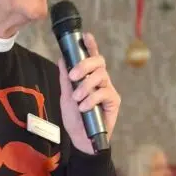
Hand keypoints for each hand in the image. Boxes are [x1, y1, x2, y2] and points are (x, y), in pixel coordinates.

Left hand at [58, 33, 120, 154]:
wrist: (82, 140)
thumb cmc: (75, 118)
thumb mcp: (65, 97)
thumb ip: (65, 79)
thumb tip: (62, 59)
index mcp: (89, 77)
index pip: (92, 57)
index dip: (90, 45)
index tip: (85, 35)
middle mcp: (101, 80)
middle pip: (99, 62)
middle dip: (85, 65)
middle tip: (73, 76)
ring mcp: (108, 89)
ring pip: (101, 76)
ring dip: (86, 86)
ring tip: (77, 99)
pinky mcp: (114, 101)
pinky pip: (104, 92)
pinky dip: (92, 99)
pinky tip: (84, 108)